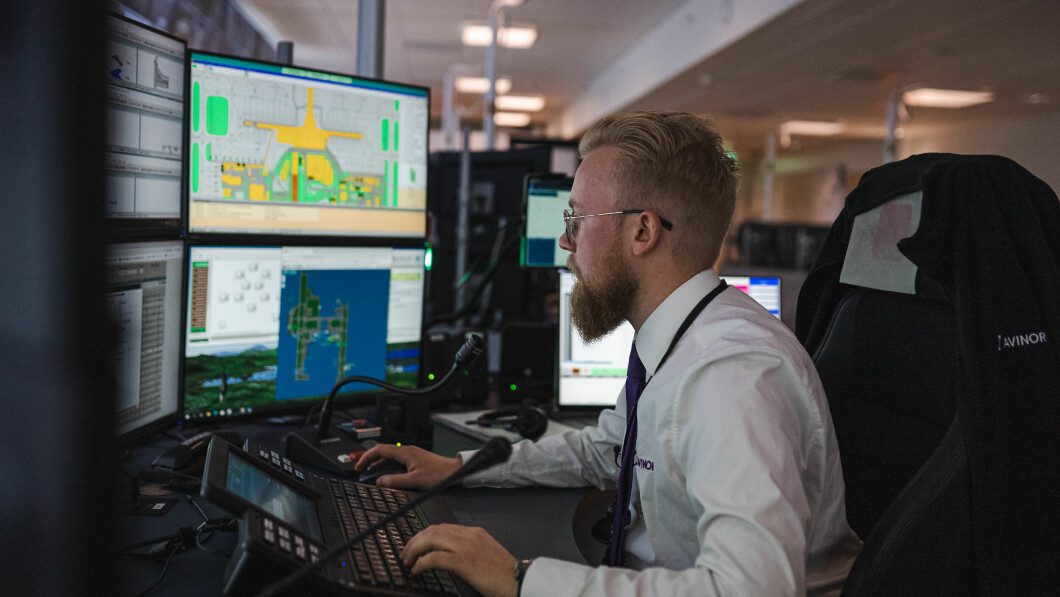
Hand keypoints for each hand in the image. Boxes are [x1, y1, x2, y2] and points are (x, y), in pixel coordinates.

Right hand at [354, 443, 460, 488]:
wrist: (455, 472)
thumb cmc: (438, 475)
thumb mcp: (415, 480)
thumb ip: (395, 481)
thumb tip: (379, 481)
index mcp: (405, 452)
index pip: (380, 449)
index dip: (367, 457)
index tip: (358, 467)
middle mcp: (407, 451)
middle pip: (383, 452)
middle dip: (370, 460)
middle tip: (360, 471)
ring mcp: (411, 455)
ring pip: (390, 457)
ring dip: (378, 464)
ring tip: (369, 474)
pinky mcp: (415, 460)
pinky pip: (396, 461)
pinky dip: (387, 467)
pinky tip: (386, 475)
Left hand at [402, 523, 518, 596]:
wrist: (518, 581)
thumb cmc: (503, 575)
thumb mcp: (485, 555)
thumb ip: (468, 550)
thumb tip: (447, 556)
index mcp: (474, 532)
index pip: (441, 527)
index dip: (423, 536)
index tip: (414, 546)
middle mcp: (469, 535)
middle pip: (432, 531)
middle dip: (414, 541)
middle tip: (405, 554)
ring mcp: (466, 546)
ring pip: (430, 540)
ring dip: (414, 550)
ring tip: (408, 561)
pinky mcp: (464, 561)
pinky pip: (435, 558)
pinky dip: (421, 563)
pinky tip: (417, 570)